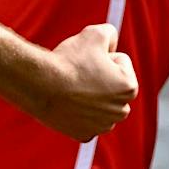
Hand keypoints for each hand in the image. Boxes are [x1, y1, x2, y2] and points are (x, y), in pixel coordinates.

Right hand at [36, 21, 138, 140]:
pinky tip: (66, 104)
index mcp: (130, 88)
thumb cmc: (69, 60)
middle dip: (100, 77)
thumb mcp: (95, 33)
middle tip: (79, 73)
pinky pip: (84, 119)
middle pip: (112, 85)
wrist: (39, 84)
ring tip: (71, 88)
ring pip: (98, 103)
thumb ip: (110, 33)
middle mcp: (121, 111)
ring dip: (89, 95)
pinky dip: (76, 112)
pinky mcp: (84, 135)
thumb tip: (112, 42)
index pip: (120, 61)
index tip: (87, 59)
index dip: (102, 54)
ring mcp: (102, 126)